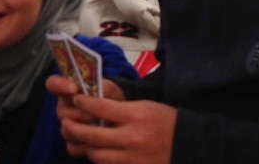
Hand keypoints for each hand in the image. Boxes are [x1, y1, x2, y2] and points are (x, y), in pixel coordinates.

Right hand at [47, 75, 125, 157]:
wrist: (120, 120)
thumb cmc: (111, 100)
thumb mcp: (109, 88)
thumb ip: (100, 88)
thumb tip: (93, 93)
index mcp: (67, 90)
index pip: (52, 83)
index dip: (59, 85)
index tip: (74, 89)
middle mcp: (63, 107)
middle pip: (60, 111)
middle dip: (80, 113)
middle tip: (97, 115)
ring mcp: (66, 126)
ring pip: (66, 130)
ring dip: (84, 130)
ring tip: (101, 128)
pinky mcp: (72, 144)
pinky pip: (72, 147)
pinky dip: (86, 146)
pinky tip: (99, 142)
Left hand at [59, 95, 176, 163]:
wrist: (192, 145)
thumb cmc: (166, 121)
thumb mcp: (144, 107)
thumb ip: (119, 109)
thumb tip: (91, 108)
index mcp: (136, 116)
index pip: (99, 108)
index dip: (83, 103)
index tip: (76, 100)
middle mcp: (133, 138)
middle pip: (93, 136)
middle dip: (74, 129)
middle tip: (65, 123)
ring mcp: (134, 158)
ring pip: (97, 156)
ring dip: (86, 147)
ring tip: (80, 140)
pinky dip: (100, 160)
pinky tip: (97, 152)